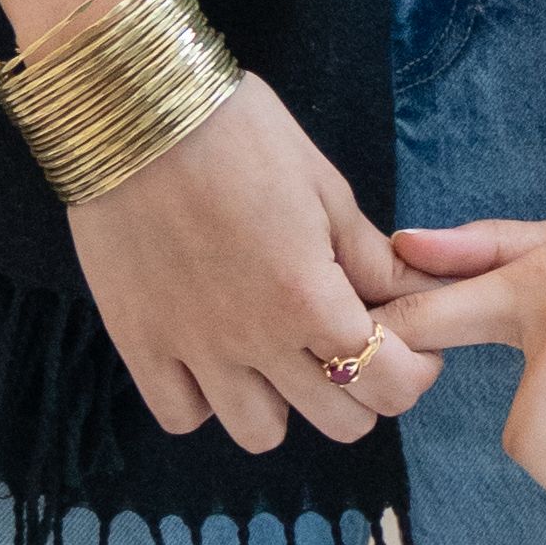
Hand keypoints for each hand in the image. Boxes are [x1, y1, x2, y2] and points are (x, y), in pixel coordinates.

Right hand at [66, 74, 436, 457]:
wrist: (133, 111)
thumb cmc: (239, 132)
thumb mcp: (324, 184)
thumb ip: (368, 254)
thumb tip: (410, 289)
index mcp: (312, 298)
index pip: (390, 383)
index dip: (412, 372)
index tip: (405, 345)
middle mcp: (257, 340)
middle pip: (340, 422)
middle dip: (360, 392)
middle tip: (345, 349)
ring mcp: (194, 349)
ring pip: (260, 433)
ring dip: (281, 403)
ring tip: (274, 356)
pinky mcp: (139, 343)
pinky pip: (182, 414)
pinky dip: (204, 400)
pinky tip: (212, 358)